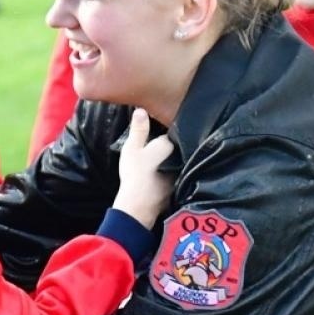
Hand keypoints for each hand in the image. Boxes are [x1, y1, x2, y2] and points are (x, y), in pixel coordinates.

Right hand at [113, 109, 174, 227]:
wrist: (139, 205)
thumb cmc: (135, 173)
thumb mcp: (132, 148)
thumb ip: (138, 129)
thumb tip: (142, 110)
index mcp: (169, 144)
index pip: (170, 131)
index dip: (162, 131)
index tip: (155, 132)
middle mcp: (180, 155)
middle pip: (175, 146)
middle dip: (168, 145)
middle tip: (155, 147)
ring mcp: (181, 171)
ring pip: (176, 159)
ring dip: (171, 158)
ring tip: (158, 160)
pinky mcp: (179, 184)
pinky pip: (176, 172)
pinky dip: (170, 172)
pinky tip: (161, 174)